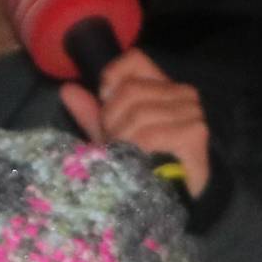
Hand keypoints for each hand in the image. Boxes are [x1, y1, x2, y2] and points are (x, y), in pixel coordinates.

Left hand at [59, 49, 211, 197]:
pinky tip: (141, 162)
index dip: (112, 76)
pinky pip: (150, 133)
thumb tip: (67, 89)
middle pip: (131, 89)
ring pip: (138, 112)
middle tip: (118, 144)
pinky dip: (137, 149)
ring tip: (128, 157)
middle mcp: (183, 93)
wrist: (170, 201)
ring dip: (124, 139)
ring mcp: (192, 112)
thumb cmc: (143, 166)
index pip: (135, 60)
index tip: (104, 102)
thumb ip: (93, 114)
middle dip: (113, 119)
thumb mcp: (113, 138)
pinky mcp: (194, 132)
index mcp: (163, 87)